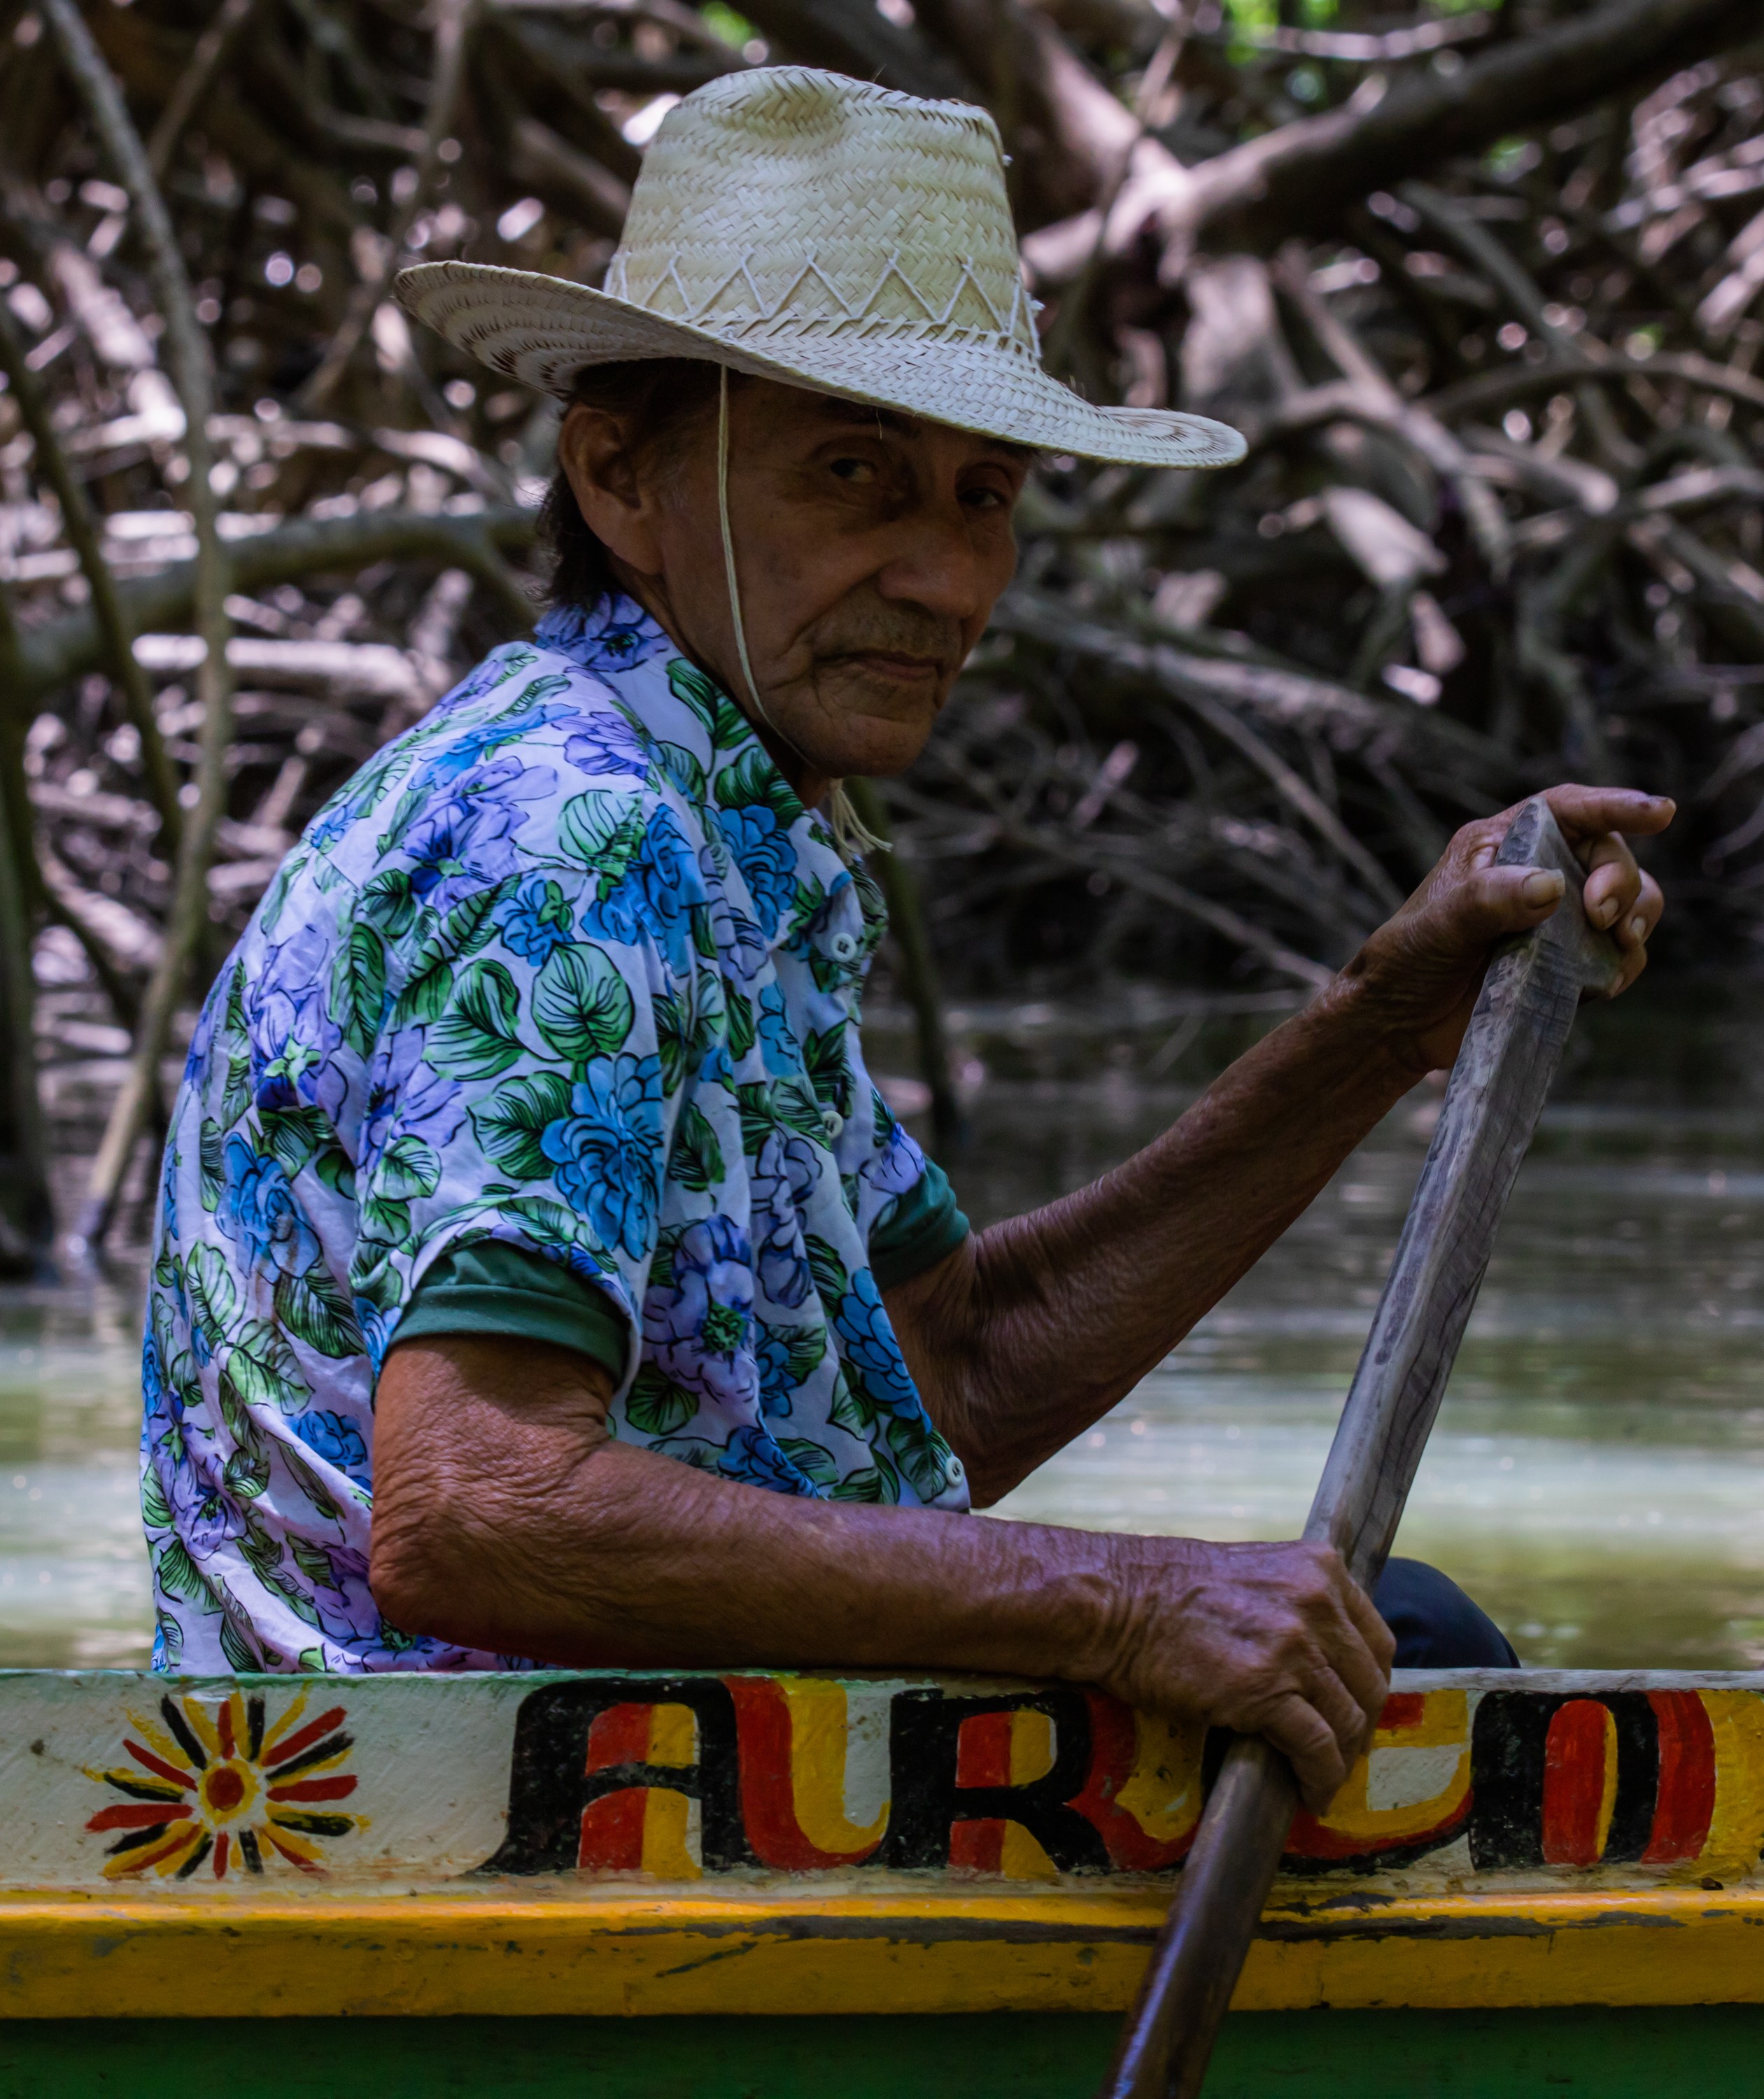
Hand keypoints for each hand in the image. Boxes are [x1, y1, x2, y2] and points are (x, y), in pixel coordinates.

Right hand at [1092, 1536, 1394, 1811]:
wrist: (1111, 1600)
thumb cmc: (1164, 1588)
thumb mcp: (1251, 1576)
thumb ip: (1294, 1605)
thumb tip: (1318, 1660)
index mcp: (1318, 1567)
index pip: (1375, 1640)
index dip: (1367, 1684)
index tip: (1352, 1710)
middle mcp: (1317, 1601)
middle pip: (1370, 1684)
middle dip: (1359, 1727)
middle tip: (1338, 1753)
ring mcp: (1294, 1645)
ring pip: (1348, 1720)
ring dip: (1341, 1760)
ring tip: (1319, 1779)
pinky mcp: (1266, 1690)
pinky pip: (1316, 1748)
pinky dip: (1319, 1778)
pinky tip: (1308, 1793)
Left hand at [1339, 785, 1671, 1076]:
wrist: (1399, 1023)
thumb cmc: (1407, 960)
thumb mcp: (1439, 924)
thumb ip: (1489, 900)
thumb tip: (1552, 887)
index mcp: (1502, 844)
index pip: (1570, 809)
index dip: (1618, 806)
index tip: (1660, 812)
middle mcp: (1537, 872)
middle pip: (1611, 856)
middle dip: (1622, 880)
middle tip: (1603, 915)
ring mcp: (1558, 920)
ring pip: (1628, 902)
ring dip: (1637, 918)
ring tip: (1620, 943)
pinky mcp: (1569, 963)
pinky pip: (1619, 953)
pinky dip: (1624, 963)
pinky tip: (1604, 984)